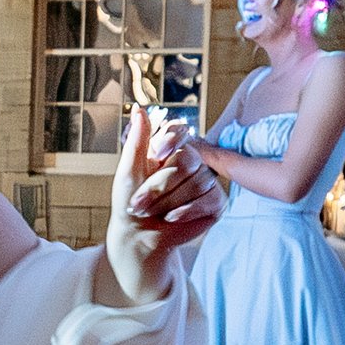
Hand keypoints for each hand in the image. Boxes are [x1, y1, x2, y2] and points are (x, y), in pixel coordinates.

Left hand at [105, 107, 221, 304]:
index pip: (180, 131)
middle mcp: (192, 161)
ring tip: (151, 213)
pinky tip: (171, 218)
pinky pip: (208, 199)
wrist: (139, 235)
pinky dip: (187, 210)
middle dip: (159, 185)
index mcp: (171, 148)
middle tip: (138, 203)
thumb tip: (140, 109)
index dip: (172, 139)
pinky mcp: (215, 201)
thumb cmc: (130, 202)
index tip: (158, 152)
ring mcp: (206, 180)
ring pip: (197, 181)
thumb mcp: (128, 171)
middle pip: (186, 160)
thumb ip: (137, 141)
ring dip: (169, 201)